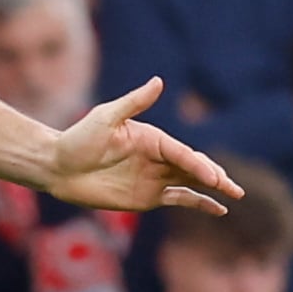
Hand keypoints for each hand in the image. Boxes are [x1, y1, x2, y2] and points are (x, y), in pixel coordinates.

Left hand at [40, 80, 239, 216]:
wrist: (57, 167)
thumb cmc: (78, 139)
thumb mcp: (105, 118)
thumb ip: (134, 102)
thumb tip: (159, 81)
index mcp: (152, 138)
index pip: (182, 153)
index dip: (198, 165)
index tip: (212, 177)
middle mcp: (158, 157)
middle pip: (194, 167)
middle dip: (215, 176)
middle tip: (233, 188)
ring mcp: (155, 178)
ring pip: (192, 183)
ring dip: (214, 189)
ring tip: (235, 195)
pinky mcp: (148, 197)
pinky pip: (180, 199)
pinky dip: (200, 203)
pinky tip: (218, 209)